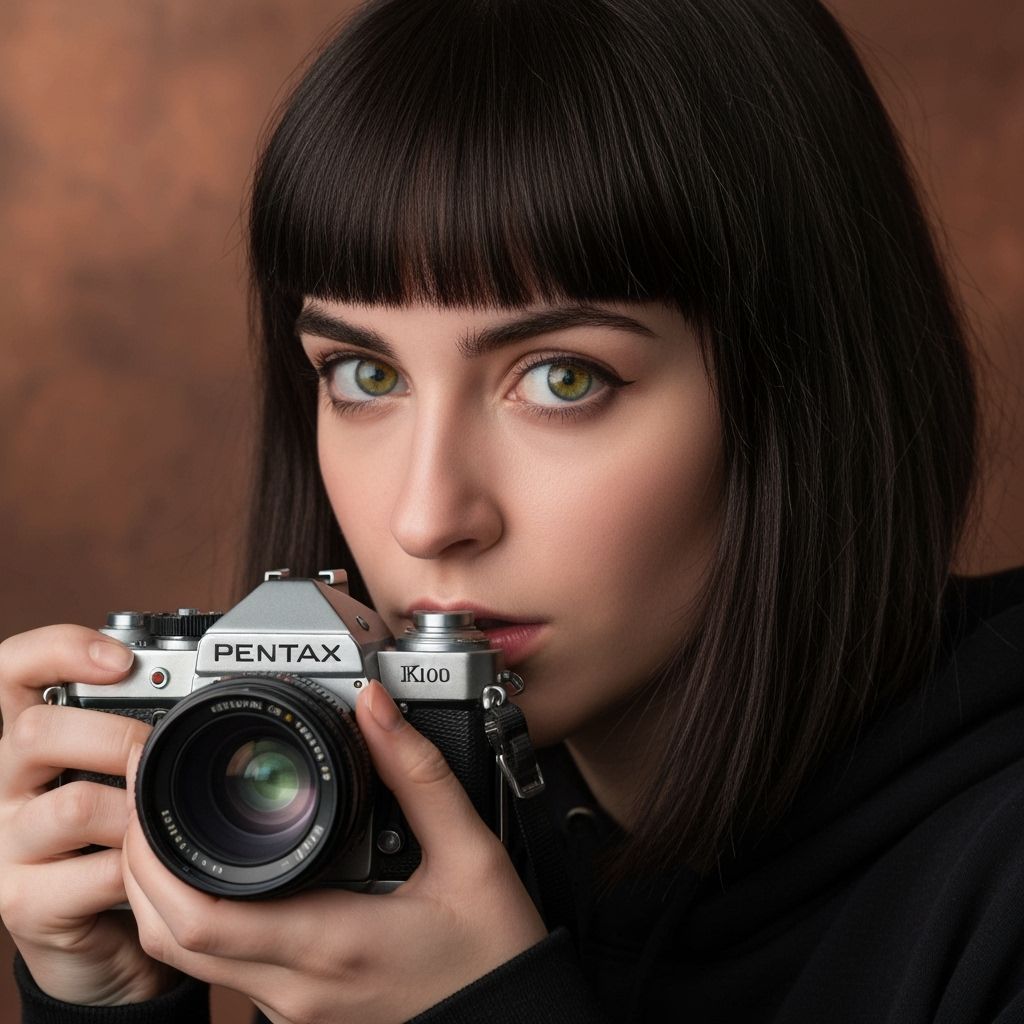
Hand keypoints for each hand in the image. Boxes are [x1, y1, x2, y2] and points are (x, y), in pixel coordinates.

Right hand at [0, 625, 181, 1004]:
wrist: (100, 938)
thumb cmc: (115, 839)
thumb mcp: (121, 775)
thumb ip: (136, 728)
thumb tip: (204, 684)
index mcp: (27, 740)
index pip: (11, 670)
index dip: (58, 650)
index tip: (122, 660)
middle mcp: (3, 784)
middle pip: (35, 731)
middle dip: (115, 736)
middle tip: (156, 754)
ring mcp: (6, 844)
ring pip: (73, 805)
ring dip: (136, 811)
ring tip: (158, 820)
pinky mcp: (24, 901)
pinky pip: (94, 872)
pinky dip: (139, 869)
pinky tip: (150, 869)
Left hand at [122, 680, 547, 1023]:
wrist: (516, 1022)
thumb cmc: (494, 953)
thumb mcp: (471, 854)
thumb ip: (420, 776)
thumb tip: (375, 708)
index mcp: (332, 942)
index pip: (199, 916)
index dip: (150, 858)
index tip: (147, 795)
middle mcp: (297, 986)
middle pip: (170, 939)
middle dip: (138, 869)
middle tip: (146, 802)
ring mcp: (293, 1008)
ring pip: (188, 959)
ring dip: (161, 896)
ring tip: (169, 829)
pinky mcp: (301, 1012)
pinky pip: (222, 968)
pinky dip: (196, 919)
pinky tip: (220, 875)